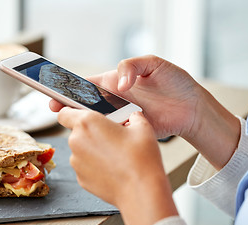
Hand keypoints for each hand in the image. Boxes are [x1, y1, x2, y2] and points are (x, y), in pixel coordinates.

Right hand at [51, 55, 239, 168]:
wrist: (192, 107)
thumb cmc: (175, 82)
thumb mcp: (154, 64)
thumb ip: (132, 66)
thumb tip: (119, 83)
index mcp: (116, 82)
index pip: (86, 84)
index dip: (69, 88)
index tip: (55, 92)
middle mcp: (115, 100)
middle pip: (86, 105)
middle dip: (69, 108)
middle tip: (56, 110)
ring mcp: (122, 117)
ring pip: (97, 121)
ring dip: (85, 123)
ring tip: (73, 124)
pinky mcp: (130, 131)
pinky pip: (113, 134)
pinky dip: (104, 136)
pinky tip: (96, 137)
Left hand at [58, 108, 177, 224]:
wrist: (141, 190)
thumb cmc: (140, 157)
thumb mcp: (142, 127)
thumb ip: (132, 116)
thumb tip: (133, 117)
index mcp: (87, 123)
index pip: (64, 112)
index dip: (72, 113)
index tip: (82, 116)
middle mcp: (76, 141)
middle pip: (77, 132)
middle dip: (92, 132)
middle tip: (112, 136)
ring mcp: (76, 162)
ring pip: (81, 150)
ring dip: (93, 149)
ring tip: (115, 155)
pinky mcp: (80, 179)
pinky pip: (85, 166)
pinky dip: (95, 165)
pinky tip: (113, 168)